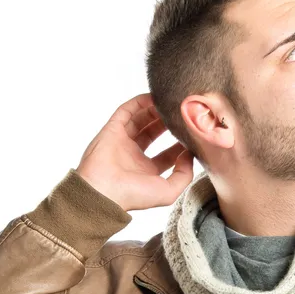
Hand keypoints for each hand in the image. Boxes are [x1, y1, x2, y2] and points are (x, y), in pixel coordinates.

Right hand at [76, 92, 194, 211]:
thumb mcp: (168, 192)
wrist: (102, 191)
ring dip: (154, 111)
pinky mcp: (111, 130)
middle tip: (181, 115)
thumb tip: (188, 154)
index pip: (167, 155)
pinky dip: (138, 103)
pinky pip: (126, 112)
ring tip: (170, 104)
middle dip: (167, 124)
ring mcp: (122, 142)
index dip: (180, 145)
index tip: (192, 135)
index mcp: (146, 172)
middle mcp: (134, 156)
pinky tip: (153, 97)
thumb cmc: (133, 195)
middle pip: (153, 134)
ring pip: (140, 121)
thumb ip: (184, 174)